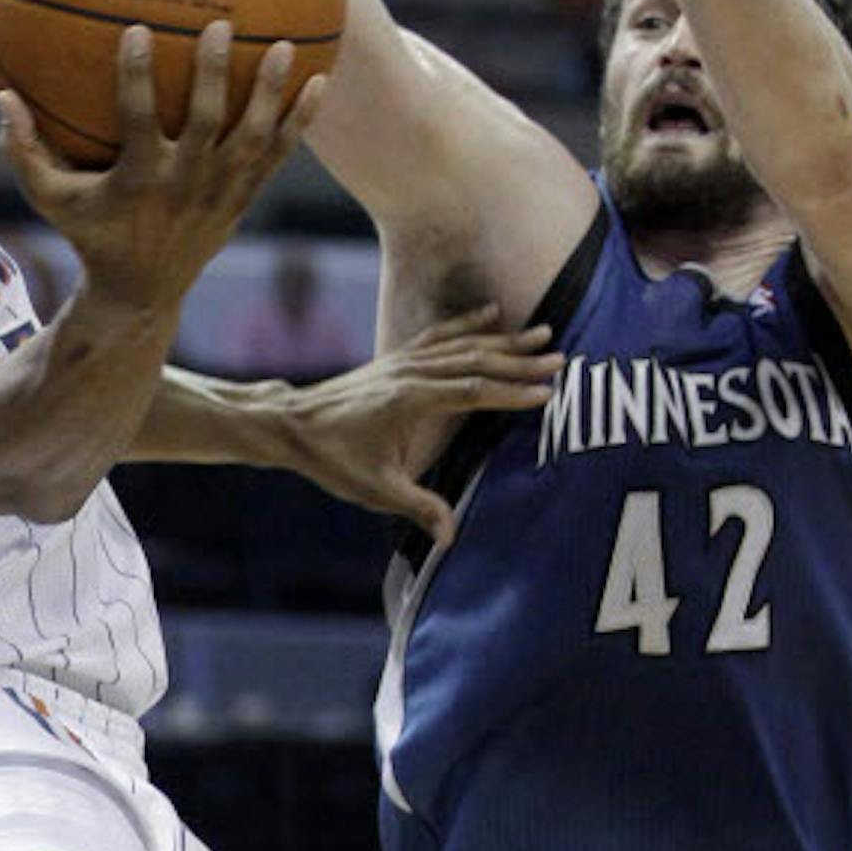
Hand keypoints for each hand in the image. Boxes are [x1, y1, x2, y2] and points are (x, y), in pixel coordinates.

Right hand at [0, 20, 322, 310]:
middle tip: (222, 25)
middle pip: (208, 124)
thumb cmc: (90, 234)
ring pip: (253, 137)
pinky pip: (278, 155)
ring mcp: (221, 192)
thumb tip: (1, 95)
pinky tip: (321, 82)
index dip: (138, 77)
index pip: (139, 120)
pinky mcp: (244, 198)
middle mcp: (185, 184)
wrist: (142, 294)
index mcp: (140, 178)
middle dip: (216, 75)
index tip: (138, 29)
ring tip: (289, 46)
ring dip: (272, 93)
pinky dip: (300, 121)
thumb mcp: (51, 199)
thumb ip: (24, 150)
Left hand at [277, 306, 562, 547]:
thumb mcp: (374, 489)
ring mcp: (403, 362)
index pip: (472, 392)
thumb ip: (418, 507)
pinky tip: (490, 313)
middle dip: (520, 360)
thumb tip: (450, 537)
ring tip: (541, 330)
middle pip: (475, 361)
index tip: (547, 392)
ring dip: (503, 339)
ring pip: (462, 345)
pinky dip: (467, 323)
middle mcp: (410, 374)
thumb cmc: (332, 458)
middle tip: (560, 358)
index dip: (511, 392)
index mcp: (410, 401)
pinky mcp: (396, 359)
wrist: (291, 425)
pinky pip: (439, 336)